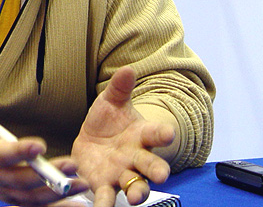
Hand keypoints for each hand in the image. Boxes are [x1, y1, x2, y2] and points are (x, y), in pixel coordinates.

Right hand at [0, 74, 87, 205]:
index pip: (1, 154)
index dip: (20, 152)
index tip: (40, 144)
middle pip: (20, 179)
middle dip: (46, 174)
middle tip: (72, 164)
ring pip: (28, 198)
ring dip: (55, 193)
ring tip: (80, 183)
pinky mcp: (9, 198)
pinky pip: (32, 205)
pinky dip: (53, 204)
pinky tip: (75, 200)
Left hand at [71, 66, 174, 206]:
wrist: (94, 141)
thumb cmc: (108, 121)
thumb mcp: (111, 102)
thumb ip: (119, 88)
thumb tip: (127, 69)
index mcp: (142, 135)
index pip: (156, 133)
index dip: (163, 133)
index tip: (168, 132)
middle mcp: (136, 157)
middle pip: (151, 166)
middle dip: (157, 171)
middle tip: (161, 175)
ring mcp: (122, 173)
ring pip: (134, 185)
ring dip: (137, 192)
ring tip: (136, 198)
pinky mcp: (104, 185)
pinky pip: (106, 196)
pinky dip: (104, 203)